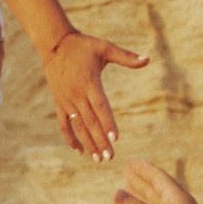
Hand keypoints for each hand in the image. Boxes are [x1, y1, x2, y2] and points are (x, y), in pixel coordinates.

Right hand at [39, 25, 146, 162]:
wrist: (54, 44)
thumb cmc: (83, 45)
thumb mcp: (105, 47)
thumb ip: (126, 57)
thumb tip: (148, 59)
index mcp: (90, 82)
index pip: (101, 106)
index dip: (108, 122)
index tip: (115, 138)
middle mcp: (77, 94)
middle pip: (90, 121)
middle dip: (100, 140)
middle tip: (110, 157)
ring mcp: (67, 101)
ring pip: (78, 126)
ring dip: (88, 143)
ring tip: (98, 159)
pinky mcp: (59, 103)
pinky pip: (64, 124)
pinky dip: (70, 138)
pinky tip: (79, 151)